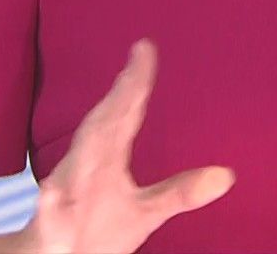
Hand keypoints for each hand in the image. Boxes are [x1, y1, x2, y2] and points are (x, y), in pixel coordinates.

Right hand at [15, 38, 234, 253]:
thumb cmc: (99, 228)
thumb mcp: (148, 211)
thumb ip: (183, 191)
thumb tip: (227, 176)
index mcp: (107, 158)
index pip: (124, 113)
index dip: (135, 82)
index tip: (146, 47)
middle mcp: (85, 169)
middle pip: (101, 129)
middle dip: (116, 100)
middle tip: (134, 67)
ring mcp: (65, 196)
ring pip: (71, 168)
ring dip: (85, 148)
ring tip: (104, 115)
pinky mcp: (49, 227)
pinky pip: (49, 214)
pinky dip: (51, 203)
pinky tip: (52, 193)